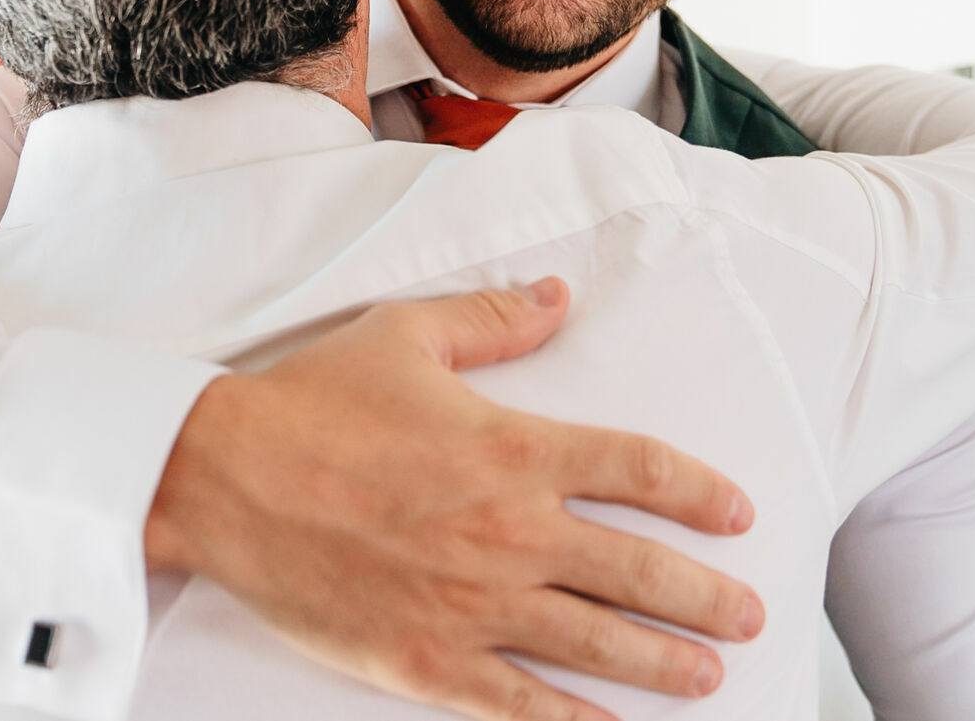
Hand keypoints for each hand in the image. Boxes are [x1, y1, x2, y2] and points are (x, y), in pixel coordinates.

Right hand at [144, 277, 762, 720]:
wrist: (222, 477)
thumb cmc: (313, 403)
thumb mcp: (407, 336)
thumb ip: (494, 318)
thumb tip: (559, 295)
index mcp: (513, 449)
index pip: (638, 471)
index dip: (700, 494)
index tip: (738, 513)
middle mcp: (509, 531)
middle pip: (638, 571)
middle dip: (706, 598)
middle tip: (752, 616)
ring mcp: (471, 603)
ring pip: (595, 643)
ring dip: (664, 664)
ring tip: (710, 678)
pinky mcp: (426, 659)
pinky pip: (518, 703)